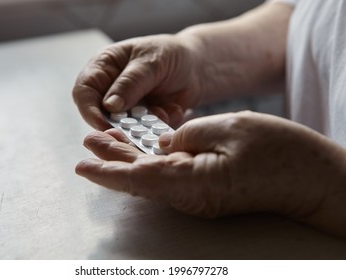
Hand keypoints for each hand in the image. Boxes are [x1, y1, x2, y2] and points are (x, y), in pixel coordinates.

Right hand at [72, 34, 202, 129]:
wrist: (197, 67)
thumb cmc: (170, 54)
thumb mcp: (151, 63)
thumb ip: (130, 83)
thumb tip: (108, 106)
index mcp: (104, 68)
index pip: (84, 92)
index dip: (90, 111)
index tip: (105, 126)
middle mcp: (111, 90)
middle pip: (101, 115)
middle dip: (120, 125)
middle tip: (137, 130)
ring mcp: (127, 108)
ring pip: (124, 128)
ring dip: (144, 126)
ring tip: (164, 111)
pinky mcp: (143, 121)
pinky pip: (145, 133)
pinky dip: (159, 126)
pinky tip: (173, 109)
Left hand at [76, 111, 345, 236]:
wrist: (309, 176)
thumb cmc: (276, 151)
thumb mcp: (228, 128)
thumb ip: (187, 135)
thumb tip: (164, 143)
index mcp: (192, 183)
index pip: (138, 178)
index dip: (108, 171)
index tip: (83, 165)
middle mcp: (190, 196)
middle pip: (140, 179)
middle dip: (113, 161)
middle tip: (90, 142)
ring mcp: (198, 196)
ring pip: (152, 178)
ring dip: (129, 160)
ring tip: (108, 140)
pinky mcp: (205, 190)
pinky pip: (169, 177)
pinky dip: (150, 162)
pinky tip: (142, 149)